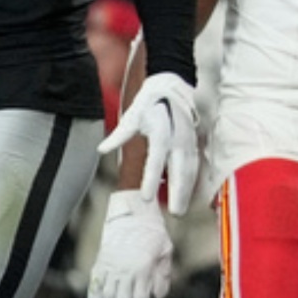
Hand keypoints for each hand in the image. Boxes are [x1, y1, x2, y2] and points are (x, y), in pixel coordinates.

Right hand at [86, 191, 172, 297]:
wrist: (132, 210)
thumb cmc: (153, 231)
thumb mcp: (166, 250)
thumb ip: (163, 274)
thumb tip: (158, 295)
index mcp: (143, 268)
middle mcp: (125, 268)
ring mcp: (112, 264)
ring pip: (107, 293)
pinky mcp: (102, 259)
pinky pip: (96, 281)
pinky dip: (94, 295)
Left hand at [98, 71, 199, 212]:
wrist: (172, 84)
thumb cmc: (150, 102)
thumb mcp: (131, 115)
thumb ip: (119, 135)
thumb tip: (102, 149)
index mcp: (160, 133)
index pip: (155, 161)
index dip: (150, 180)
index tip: (145, 198)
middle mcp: (177, 139)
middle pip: (179, 170)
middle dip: (178, 193)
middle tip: (175, 213)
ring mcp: (188, 141)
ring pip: (190, 170)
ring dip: (187, 190)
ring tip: (181, 208)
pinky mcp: (194, 142)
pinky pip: (195, 165)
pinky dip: (193, 180)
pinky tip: (189, 193)